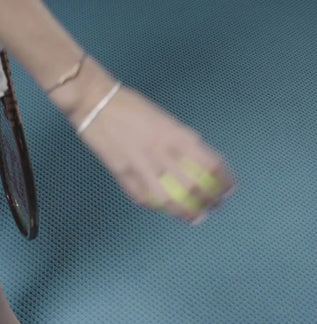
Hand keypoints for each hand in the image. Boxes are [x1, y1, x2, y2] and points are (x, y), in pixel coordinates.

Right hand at [75, 85, 236, 223]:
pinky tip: (161, 210)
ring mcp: (141, 166)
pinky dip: (154, 206)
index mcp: (176, 135)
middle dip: (209, 201)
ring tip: (195, 219)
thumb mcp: (164, 119)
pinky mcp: (122, 174)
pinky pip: (142, 197)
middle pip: (194, 186)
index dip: (223, 180)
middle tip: (215, 207)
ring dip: (186, 213)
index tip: (229, 189)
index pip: (210, 163)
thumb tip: (196, 160)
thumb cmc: (131, 107)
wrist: (96, 103)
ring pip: (169, 199)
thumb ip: (179, 140)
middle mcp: (162, 152)